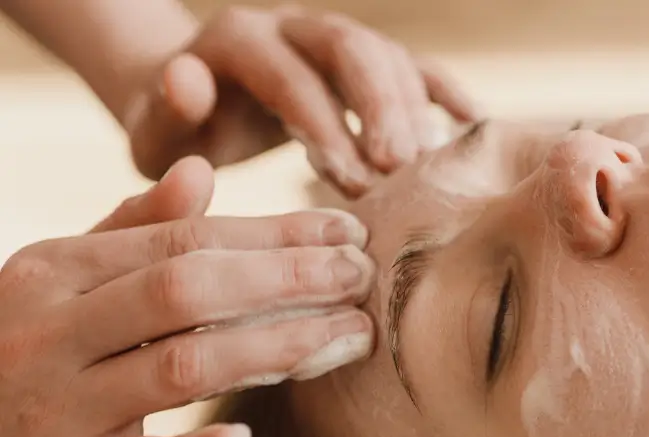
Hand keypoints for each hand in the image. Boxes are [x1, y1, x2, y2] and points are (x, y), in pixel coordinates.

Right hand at [0, 157, 375, 436]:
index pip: (185, 239)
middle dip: (287, 279)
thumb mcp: (59, 280)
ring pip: (180, 366)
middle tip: (362, 278)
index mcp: (58, 270)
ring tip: (349, 338)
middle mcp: (54, 329)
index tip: (346, 233)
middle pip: (189, 290)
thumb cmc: (23, 350)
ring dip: (275, 349)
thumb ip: (129, 229)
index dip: (274, 235)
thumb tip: (200, 171)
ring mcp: (56, 406)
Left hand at [123, 4, 478, 197]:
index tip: (352, 180)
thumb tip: (189, 79)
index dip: (324, 123)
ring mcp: (333, 40)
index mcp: (238, 39)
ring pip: (386, 54)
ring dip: (412, 108)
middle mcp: (291, 25)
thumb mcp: (156, 130)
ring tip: (428, 165)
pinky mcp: (364, 62)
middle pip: (349, 47)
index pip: (289, 74)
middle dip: (379, 105)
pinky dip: (444, 92)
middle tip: (401, 165)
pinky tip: (473, 125)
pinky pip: (414, 66)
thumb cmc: (179, 133)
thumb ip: (166, 110)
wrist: (198, 104)